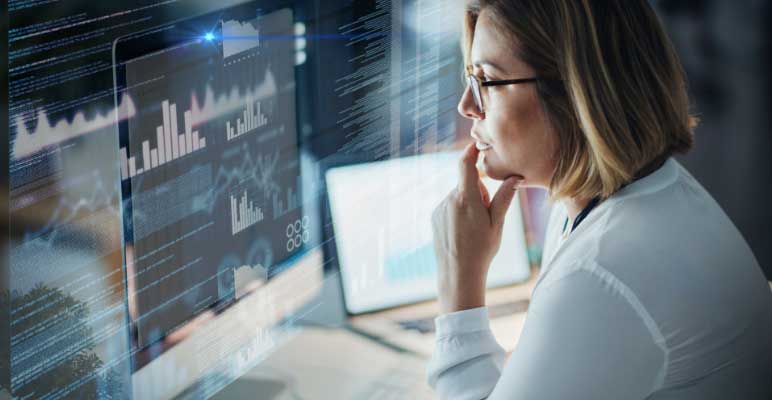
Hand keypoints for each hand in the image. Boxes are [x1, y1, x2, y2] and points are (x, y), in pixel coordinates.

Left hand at [431, 143, 522, 313]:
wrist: (458, 274)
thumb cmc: (482, 249)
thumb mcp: (497, 223)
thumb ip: (504, 197)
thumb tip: (516, 177)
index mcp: (466, 198)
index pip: (465, 165)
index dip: (470, 151)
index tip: (477, 145)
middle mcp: (449, 200)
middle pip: (466, 184)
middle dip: (478, 192)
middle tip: (486, 216)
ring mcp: (440, 208)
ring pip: (458, 197)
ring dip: (468, 204)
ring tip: (473, 229)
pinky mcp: (434, 217)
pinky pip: (449, 207)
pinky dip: (458, 213)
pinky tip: (462, 233)